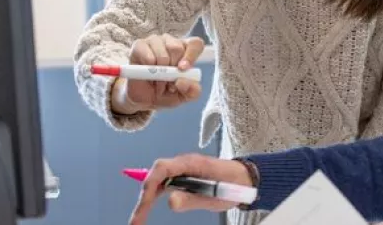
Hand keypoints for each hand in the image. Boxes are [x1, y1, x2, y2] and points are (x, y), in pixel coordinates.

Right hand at [110, 34, 204, 114]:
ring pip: (163, 55)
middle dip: (173, 70)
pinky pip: (148, 58)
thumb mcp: (184, 96)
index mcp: (186, 50)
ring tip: (158, 82)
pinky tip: (148, 76)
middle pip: (177, 48)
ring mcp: (155, 41)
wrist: (143, 98)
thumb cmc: (166, 93)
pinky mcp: (140, 45)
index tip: (183, 70)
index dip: (191, 55)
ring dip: (161, 74)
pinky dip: (150, 72)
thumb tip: (182, 81)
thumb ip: (192, 91)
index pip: (195, 44)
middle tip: (168, 83)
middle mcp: (171, 42)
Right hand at [128, 154, 252, 224]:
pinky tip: (147, 208)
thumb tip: (170, 202)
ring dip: (146, 200)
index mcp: (191, 163)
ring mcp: (182, 169)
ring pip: (157, 181)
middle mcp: (183, 163)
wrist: (245, 178)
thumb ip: (192, 199)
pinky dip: (153, 197)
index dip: (149, 186)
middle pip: (155, 176)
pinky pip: (163, 185)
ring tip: (138, 220)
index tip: (143, 205)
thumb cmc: (233, 184)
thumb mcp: (214, 196)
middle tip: (136, 221)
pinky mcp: (183, 177)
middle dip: (143, 199)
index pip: (161, 168)